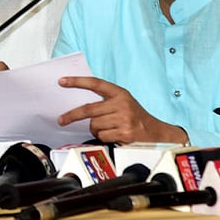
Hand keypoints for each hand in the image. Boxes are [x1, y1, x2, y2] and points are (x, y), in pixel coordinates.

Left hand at [57, 76, 188, 144]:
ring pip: (94, 125)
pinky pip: (102, 136)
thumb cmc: (136, 118)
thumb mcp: (124, 103)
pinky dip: (104, 137)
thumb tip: (80, 107)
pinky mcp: (125, 133)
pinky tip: (115, 135)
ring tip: (109, 129)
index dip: (77, 81)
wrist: (158, 134)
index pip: (95, 84)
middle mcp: (122, 104)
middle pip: (88, 109)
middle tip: (62, 120)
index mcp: (120, 93)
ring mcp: (124, 118)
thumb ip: (106, 101)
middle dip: (72, 116)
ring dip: (96, 130)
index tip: (62, 81)